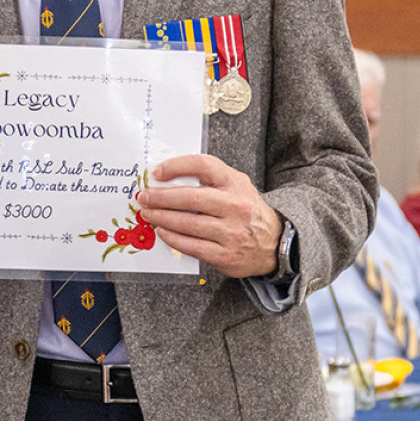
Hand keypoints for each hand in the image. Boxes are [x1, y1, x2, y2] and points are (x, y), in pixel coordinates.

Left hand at [134, 153, 282, 278]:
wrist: (274, 243)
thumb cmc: (246, 211)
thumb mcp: (236, 187)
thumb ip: (209, 180)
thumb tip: (168, 178)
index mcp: (235, 183)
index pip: (203, 166)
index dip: (177, 166)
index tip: (157, 172)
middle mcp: (236, 206)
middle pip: (190, 198)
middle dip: (161, 197)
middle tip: (144, 197)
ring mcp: (232, 232)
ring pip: (188, 223)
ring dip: (162, 218)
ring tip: (148, 213)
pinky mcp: (226, 255)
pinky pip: (192, 246)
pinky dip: (173, 238)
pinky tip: (162, 231)